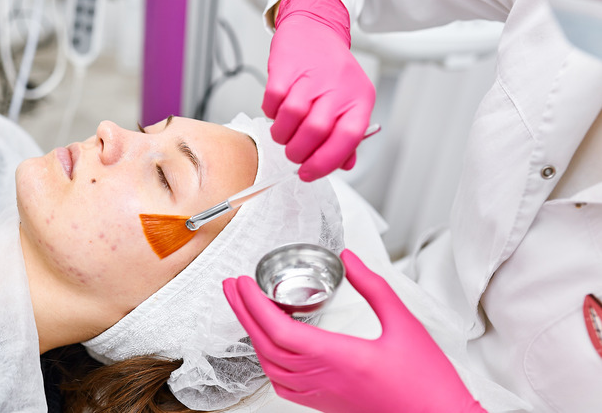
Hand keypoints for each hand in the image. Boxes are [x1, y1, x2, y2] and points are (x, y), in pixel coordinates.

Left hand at [223, 249, 485, 412]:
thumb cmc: (427, 382)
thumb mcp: (405, 323)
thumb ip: (374, 287)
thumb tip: (350, 259)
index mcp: (339, 356)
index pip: (280, 329)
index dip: (254, 304)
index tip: (243, 282)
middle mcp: (323, 377)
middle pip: (266, 344)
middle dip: (243, 312)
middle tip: (231, 286)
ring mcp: (321, 393)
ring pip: (270, 365)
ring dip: (252, 334)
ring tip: (246, 308)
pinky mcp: (324, 403)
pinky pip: (282, 383)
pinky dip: (268, 361)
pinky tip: (269, 347)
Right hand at [263, 0, 375, 180]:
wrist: (314, 29)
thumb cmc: (331, 70)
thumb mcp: (350, 102)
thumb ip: (347, 136)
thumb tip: (343, 164)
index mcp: (360, 101)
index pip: (347, 140)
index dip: (325, 163)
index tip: (309, 172)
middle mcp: (338, 88)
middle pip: (315, 132)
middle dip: (298, 152)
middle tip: (294, 154)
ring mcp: (311, 77)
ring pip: (291, 118)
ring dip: (281, 135)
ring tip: (284, 133)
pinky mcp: (286, 69)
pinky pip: (272, 102)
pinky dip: (270, 113)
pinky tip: (276, 111)